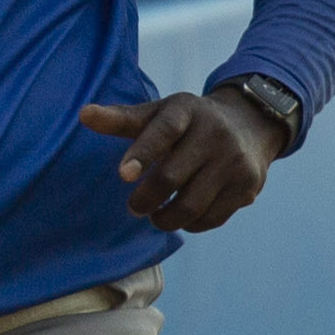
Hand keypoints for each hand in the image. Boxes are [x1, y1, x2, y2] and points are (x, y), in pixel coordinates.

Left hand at [77, 87, 283, 233]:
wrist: (250, 125)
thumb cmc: (189, 122)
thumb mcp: (160, 113)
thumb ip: (122, 119)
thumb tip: (84, 115)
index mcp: (187, 110)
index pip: (164, 131)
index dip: (143, 152)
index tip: (123, 175)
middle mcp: (215, 133)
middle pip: (172, 177)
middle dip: (146, 199)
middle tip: (134, 207)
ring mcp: (234, 162)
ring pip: (190, 206)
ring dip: (165, 219)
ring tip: (156, 216)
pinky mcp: (247, 187)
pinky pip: (210, 219)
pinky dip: (190, 224)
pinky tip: (182, 216)